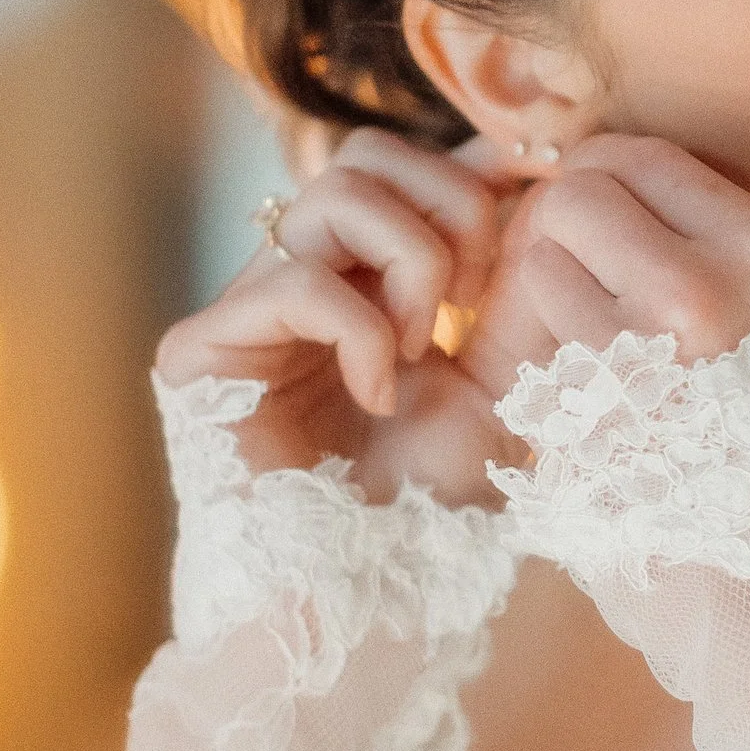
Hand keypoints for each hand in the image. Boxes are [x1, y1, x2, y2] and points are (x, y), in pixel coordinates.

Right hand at [155, 127, 541, 501]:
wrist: (364, 596)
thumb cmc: (429, 507)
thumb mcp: (498, 382)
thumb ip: (513, 291)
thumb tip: (544, 186)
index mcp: (366, 281)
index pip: (409, 170)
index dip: (477, 160)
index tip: (549, 172)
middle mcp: (301, 280)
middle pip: (368, 154)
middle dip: (449, 210)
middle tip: (470, 301)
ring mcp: (246, 309)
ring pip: (336, 193)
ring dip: (410, 266)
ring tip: (417, 348)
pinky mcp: (200, 349)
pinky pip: (299, 279)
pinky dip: (361, 334)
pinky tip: (375, 394)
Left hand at [455, 134, 749, 416]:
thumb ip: (707, 229)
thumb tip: (602, 165)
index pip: (643, 157)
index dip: (603, 173)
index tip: (602, 207)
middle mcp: (707, 284)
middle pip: (580, 191)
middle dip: (567, 217)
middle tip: (582, 259)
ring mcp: (645, 343)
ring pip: (546, 246)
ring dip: (552, 273)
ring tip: (590, 314)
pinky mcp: (597, 396)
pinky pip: (537, 313)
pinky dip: (545, 326)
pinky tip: (581, 356)